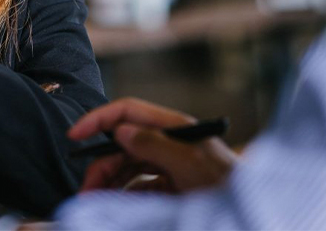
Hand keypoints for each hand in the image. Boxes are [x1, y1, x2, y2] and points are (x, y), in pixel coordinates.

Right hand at [68, 97, 237, 193]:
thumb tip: (121, 131)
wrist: (251, 213)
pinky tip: (116, 206)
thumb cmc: (227, 186)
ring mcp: (171, 165)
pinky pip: (140, 187)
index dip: (98, 119)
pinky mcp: (173, 188)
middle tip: (85, 191)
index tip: (74, 135)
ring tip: (95, 202)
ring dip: (109, 183)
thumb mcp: (189, 163)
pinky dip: (125, 196)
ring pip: (128, 168)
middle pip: (123, 144)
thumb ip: (154, 144)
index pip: (127, 111)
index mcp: (172, 126)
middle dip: (101, 164)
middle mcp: (169, 141)